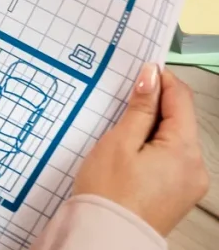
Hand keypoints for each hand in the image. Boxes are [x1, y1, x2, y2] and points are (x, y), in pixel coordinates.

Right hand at [73, 63, 208, 235]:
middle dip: (154, 107)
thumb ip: (140, 107)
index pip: (181, 99)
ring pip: (176, 138)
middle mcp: (197, 166)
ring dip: (152, 128)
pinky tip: (131, 154)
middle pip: (180, 119)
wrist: (106, 234)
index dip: (161, 79)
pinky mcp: (181, 192)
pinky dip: (155, 148)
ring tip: (123, 135)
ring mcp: (191, 182)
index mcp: (185, 151)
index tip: (142, 70)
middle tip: (123, 105)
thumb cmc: (109, 193)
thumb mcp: (120, 141)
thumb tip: (151, 76)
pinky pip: (173, 158)